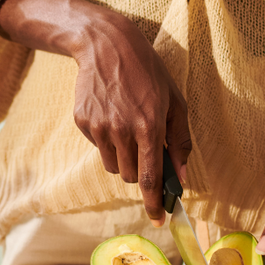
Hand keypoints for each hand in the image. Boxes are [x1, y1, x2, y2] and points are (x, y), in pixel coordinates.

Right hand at [0, 0, 190, 223]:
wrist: (107, 46)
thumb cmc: (148, 73)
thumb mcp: (175, 102)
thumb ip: (180, 141)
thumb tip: (181, 175)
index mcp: (148, 127)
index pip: (149, 177)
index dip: (154, 202)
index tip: (158, 218)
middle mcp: (122, 130)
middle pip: (130, 176)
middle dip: (140, 171)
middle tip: (145, 150)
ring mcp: (99, 127)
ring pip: (113, 166)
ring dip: (124, 158)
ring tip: (128, 129)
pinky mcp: (83, 122)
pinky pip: (99, 148)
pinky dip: (108, 141)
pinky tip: (112, 116)